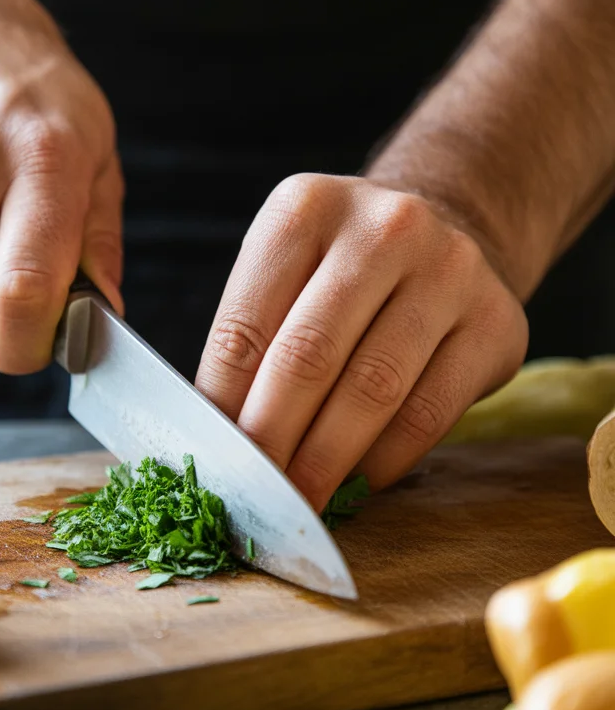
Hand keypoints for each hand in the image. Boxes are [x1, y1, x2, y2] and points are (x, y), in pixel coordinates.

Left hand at [196, 175, 527, 509]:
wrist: (446, 232)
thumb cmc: (340, 272)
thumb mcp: (284, 274)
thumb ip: (249, 342)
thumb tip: (216, 438)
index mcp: (305, 209)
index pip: (245, 327)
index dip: (222, 406)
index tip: (214, 459)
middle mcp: (384, 228)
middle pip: (307, 357)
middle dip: (272, 440)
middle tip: (253, 494)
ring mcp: (449, 271)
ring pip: (372, 390)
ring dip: (326, 461)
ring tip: (300, 499)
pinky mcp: (495, 323)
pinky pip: (428, 413)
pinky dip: (383, 460)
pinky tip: (357, 482)